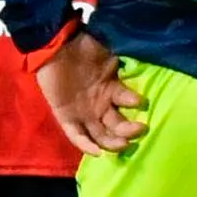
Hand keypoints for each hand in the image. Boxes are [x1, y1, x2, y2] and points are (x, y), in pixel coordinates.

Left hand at [36, 31, 144, 155]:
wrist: (54, 44)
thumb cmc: (82, 45)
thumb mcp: (107, 50)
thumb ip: (123, 59)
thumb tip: (143, 55)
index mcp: (111, 89)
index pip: (128, 102)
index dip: (135, 103)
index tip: (141, 102)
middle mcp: (100, 105)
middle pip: (117, 125)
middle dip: (129, 130)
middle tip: (140, 129)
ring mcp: (83, 113)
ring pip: (101, 135)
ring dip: (113, 142)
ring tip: (124, 143)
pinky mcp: (65, 116)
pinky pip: (76, 135)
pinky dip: (86, 145)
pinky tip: (97, 152)